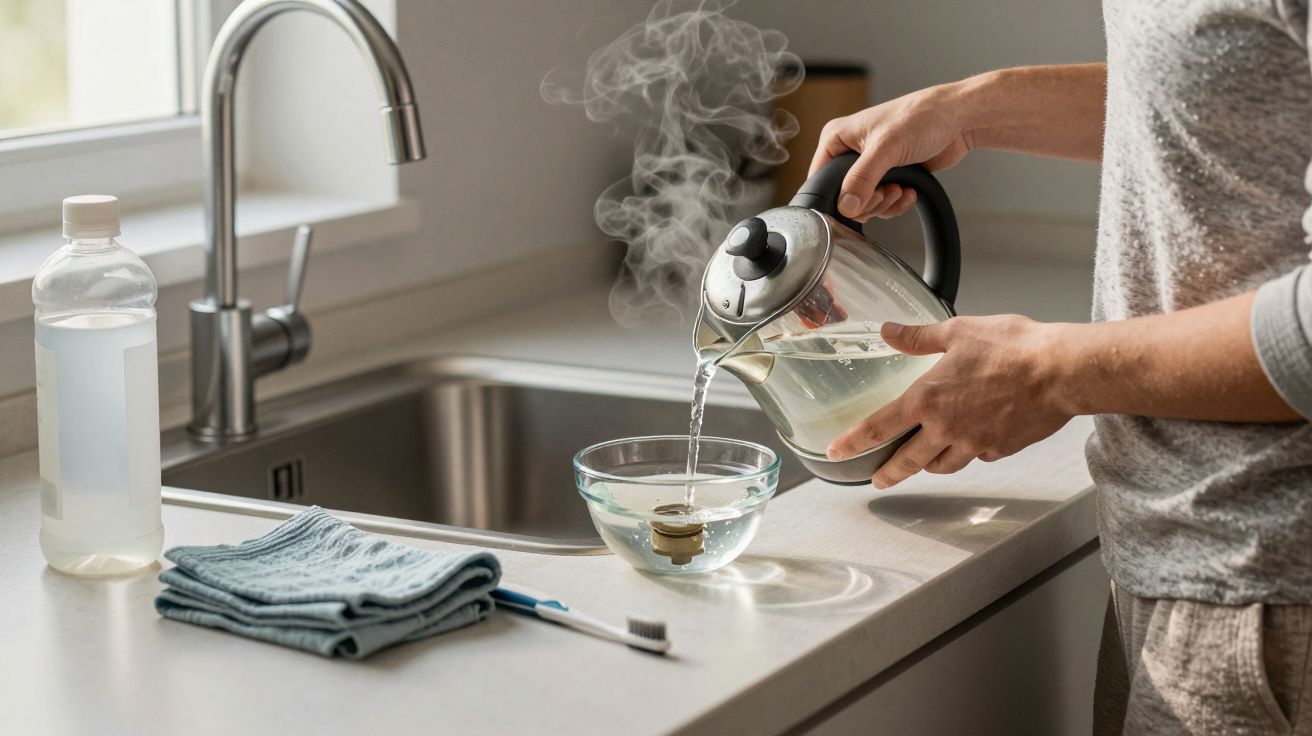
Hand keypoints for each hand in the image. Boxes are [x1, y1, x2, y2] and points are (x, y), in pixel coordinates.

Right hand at [809, 82, 974, 221]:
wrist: (957, 121)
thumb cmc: (921, 117)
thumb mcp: (886, 148)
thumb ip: (862, 178)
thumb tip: (846, 205)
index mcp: (837, 138)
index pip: (819, 177)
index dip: (837, 196)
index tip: (858, 200)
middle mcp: (849, 152)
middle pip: (843, 197)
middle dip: (868, 201)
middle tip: (885, 192)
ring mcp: (869, 166)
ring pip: (863, 203)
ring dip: (885, 204)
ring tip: (900, 189)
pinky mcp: (887, 177)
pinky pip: (882, 203)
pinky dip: (896, 203)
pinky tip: (908, 191)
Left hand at [826, 315, 1073, 488]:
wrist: (1061, 371)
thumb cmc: (1014, 347)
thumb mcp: (958, 332)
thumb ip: (918, 337)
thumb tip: (889, 331)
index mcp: (928, 399)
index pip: (879, 427)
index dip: (853, 442)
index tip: (837, 452)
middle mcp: (946, 428)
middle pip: (906, 461)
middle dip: (888, 472)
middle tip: (877, 478)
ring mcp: (974, 444)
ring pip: (941, 465)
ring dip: (927, 465)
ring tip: (921, 462)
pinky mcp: (1000, 449)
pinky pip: (976, 457)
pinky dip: (967, 453)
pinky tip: (970, 442)